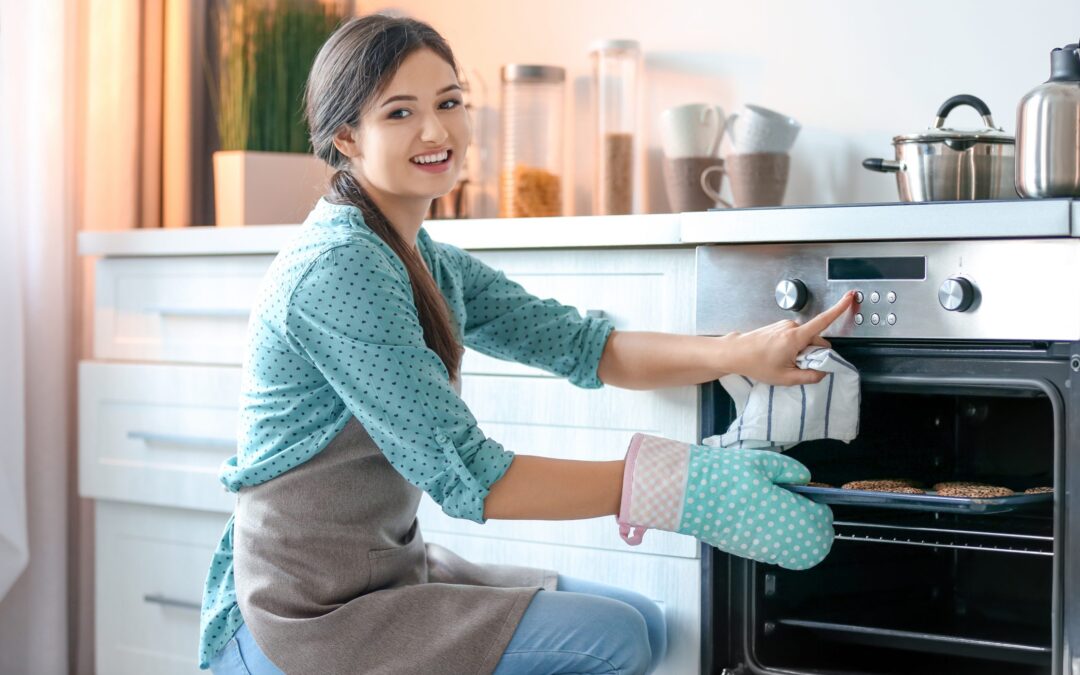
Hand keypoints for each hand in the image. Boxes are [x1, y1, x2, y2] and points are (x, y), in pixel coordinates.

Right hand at [618, 434, 833, 569]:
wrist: (688, 494)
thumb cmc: (722, 474)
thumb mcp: (760, 462)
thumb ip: (788, 471)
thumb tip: (803, 479)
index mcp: (787, 512)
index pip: (822, 521)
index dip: (819, 507)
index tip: (809, 497)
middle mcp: (779, 537)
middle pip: (817, 546)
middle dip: (815, 528)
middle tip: (803, 508)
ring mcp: (763, 548)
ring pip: (798, 555)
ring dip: (799, 538)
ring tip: (785, 516)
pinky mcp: (747, 552)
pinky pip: (776, 554)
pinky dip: (780, 543)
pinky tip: (766, 522)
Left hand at [718, 291, 854, 385]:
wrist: (736, 353)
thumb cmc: (757, 364)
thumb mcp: (786, 377)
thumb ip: (809, 376)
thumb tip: (823, 373)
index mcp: (796, 337)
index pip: (824, 321)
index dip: (839, 309)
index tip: (850, 298)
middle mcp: (792, 327)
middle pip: (816, 339)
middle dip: (814, 354)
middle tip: (799, 367)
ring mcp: (785, 325)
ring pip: (805, 340)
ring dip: (803, 352)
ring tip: (785, 362)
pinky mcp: (780, 327)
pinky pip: (796, 337)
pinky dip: (794, 348)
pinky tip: (780, 357)